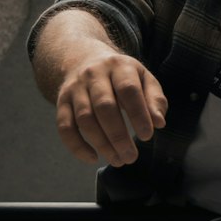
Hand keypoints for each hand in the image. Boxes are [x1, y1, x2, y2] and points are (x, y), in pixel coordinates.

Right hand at [56, 48, 167, 166]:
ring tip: (117, 160)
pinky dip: (76, 146)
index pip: (128, 89)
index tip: (147, 136)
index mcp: (119, 67)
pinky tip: (93, 158)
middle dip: (118, 135)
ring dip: (101, 143)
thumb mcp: (143, 79)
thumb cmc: (122, 77)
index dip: (138, 114)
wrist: (85, 60)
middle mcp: (94, 75)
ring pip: (84, 118)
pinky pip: (65, 127)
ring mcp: (75, 88)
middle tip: (131, 157)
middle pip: (104, 106)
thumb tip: (159, 123)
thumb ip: (155, 100)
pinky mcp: (61, 102)